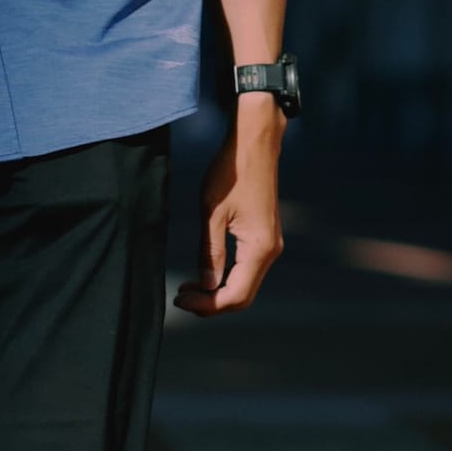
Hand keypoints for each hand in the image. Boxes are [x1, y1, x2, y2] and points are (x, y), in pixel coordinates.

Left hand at [173, 102, 284, 315]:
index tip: (180, 300)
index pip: (235, 295)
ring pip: (245, 285)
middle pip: (243, 296)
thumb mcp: (211, 213)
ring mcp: (270, 245)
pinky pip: (247, 270)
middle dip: (212, 303)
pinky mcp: (264, 237)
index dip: (207, 305)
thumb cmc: (230, 172)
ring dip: (218, 292)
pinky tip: (205, 274)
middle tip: (181, 298)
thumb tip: (206, 286)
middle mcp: (270, 251)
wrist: (254, 145)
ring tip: (188, 287)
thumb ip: (209, 253)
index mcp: (259, 248)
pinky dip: (227, 278)